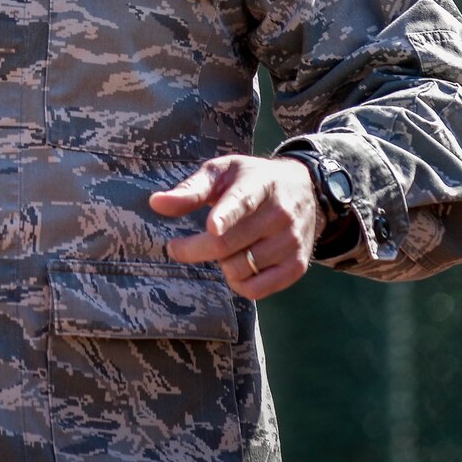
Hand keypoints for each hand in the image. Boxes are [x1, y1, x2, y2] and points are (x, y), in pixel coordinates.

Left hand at [149, 155, 324, 300]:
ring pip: (239, 269)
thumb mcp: (223, 172)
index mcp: (259, 184)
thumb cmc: (252, 180)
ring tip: (222, 248)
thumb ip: (190, 189)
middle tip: (177, 247)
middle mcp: (280, 214)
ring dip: (220, 264)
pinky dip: (238, 283)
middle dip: (193, 249)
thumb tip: (155, 203)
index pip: (242, 202)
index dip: (226, 215)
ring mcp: (291, 241)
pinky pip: (257, 289)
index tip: (211, 227)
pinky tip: (235, 266)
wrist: (305, 190)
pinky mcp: (297, 265)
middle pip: (228, 244)